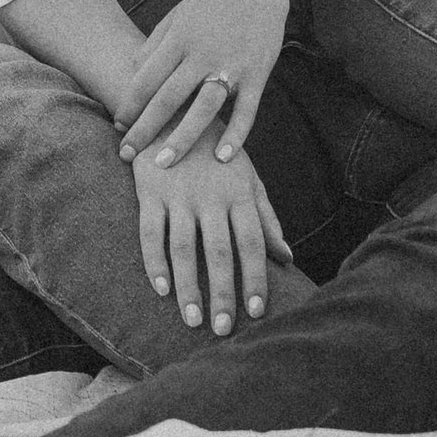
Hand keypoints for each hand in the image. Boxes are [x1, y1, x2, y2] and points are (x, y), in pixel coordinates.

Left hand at [116, 0, 290, 165]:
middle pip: (168, 97)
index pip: (147, 78)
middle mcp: (203, 53)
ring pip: (204, 107)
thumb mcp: (176, 17)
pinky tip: (222, 158)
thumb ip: (153, 46)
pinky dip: (236, 134)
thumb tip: (133, 78)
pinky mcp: (258, 73)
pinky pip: (247, 109)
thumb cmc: (210, 4)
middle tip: (127, 156)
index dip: (130, 104)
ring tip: (164, 164)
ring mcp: (232, 64)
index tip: (118, 126)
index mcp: (179, 38)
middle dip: (145, 129)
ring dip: (183, 137)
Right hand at [135, 139, 292, 337]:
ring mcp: (179, 193)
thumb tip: (287, 257)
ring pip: (185, 248)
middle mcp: (211, 195)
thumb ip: (265, 217)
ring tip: (192, 320)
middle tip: (224, 330)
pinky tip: (161, 290)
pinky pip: (151, 233)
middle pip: (220, 251)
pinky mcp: (150, 191)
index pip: (252, 242)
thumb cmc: (217, 149)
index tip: (257, 312)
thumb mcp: (247, 176)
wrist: (173, 106)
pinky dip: (155, 262)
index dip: (255, 278)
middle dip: (223, 293)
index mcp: (239, 192)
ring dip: (189, 287)